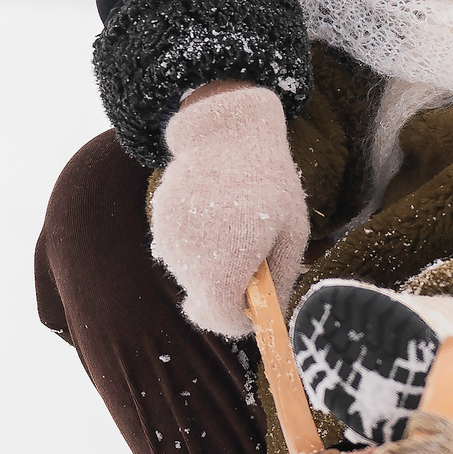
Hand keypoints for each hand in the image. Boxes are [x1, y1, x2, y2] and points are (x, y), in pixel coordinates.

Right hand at [149, 82, 310, 338]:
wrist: (229, 133)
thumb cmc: (272, 185)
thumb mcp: (292, 234)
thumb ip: (279, 281)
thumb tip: (267, 320)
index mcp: (233, 253)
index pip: (221, 314)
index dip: (239, 319)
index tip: (253, 308)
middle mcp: (195, 249)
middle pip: (205, 299)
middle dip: (228, 290)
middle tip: (252, 256)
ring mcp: (171, 235)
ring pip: (191, 278)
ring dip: (212, 267)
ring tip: (233, 227)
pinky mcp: (159, 223)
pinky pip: (179, 255)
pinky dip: (197, 248)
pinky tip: (213, 215)